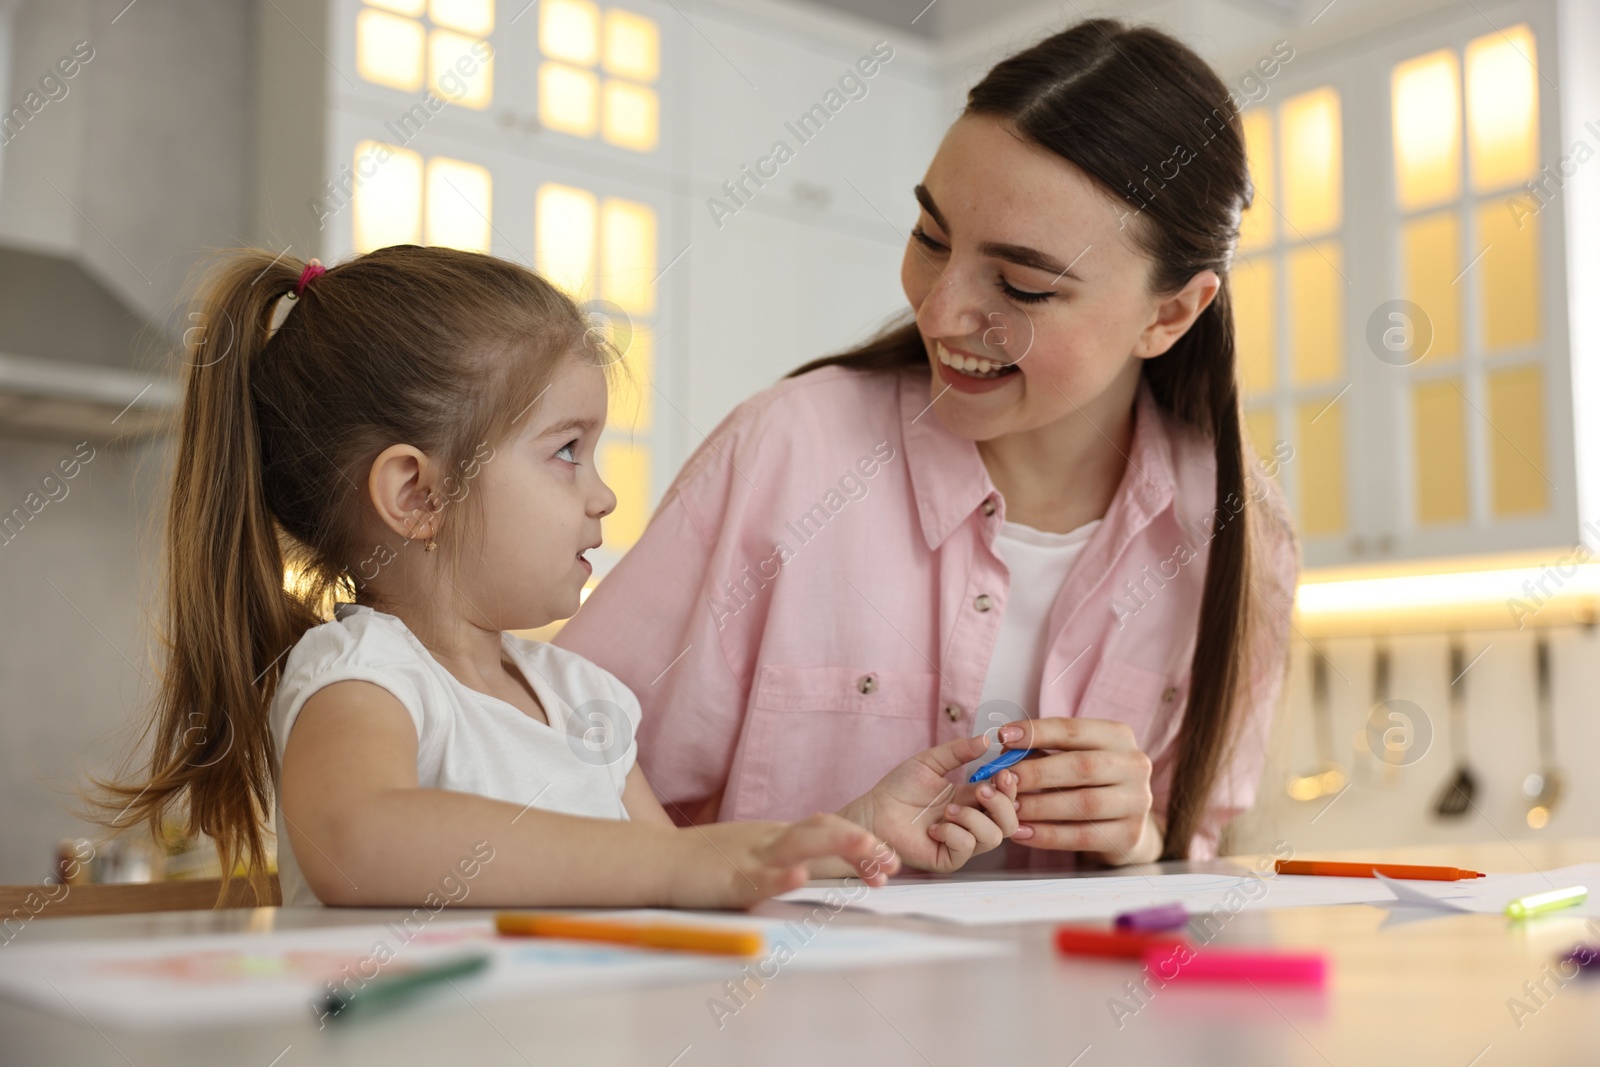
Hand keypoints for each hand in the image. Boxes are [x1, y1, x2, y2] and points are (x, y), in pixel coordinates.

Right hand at [667, 813, 898, 908]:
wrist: (656, 861)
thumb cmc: (705, 861)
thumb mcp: (753, 852)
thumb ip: (785, 855)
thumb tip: (820, 865)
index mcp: (777, 836)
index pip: (827, 829)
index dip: (860, 841)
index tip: (889, 861)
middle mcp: (769, 841)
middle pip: (821, 829)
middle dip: (860, 841)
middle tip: (891, 858)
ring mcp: (749, 858)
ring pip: (797, 844)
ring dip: (836, 844)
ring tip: (868, 848)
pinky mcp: (727, 881)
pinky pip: (757, 878)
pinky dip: (780, 876)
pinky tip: (799, 875)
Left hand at [842, 733, 1021, 872]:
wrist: (874, 812)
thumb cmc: (899, 788)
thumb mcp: (930, 762)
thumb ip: (958, 751)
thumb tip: (987, 740)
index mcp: (971, 799)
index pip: (1005, 798)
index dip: (1010, 787)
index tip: (1004, 773)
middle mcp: (971, 823)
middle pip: (1009, 822)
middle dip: (1001, 804)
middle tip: (981, 790)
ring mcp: (961, 843)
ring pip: (993, 837)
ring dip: (974, 819)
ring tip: (949, 809)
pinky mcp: (948, 859)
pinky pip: (966, 848)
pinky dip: (954, 834)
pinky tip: (934, 827)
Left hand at [997, 719, 1159, 864]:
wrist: (1124, 821)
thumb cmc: (1088, 780)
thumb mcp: (1072, 756)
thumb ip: (1042, 751)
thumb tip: (1005, 750)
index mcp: (1119, 736)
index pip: (1074, 730)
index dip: (1037, 732)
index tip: (1003, 736)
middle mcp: (1134, 766)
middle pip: (1081, 767)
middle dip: (1036, 773)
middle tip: (1003, 779)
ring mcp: (1137, 802)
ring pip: (1083, 804)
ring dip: (1039, 806)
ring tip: (1009, 808)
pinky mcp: (1129, 835)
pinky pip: (1082, 837)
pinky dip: (1048, 836)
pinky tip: (1022, 833)